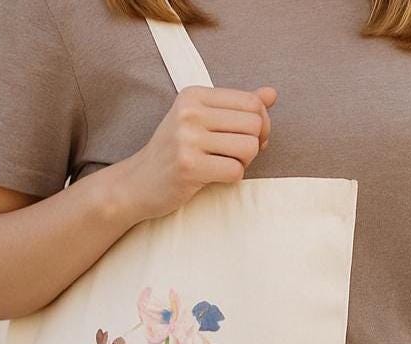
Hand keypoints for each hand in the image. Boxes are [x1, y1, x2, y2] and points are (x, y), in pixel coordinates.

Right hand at [115, 85, 276, 220]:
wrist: (139, 181)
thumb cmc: (176, 151)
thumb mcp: (202, 121)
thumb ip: (237, 107)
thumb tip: (272, 94)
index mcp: (194, 95)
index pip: (251, 102)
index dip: (262, 124)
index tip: (249, 138)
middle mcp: (190, 112)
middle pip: (254, 124)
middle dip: (254, 144)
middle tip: (237, 155)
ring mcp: (187, 138)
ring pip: (249, 147)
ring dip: (244, 162)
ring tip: (223, 164)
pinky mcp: (189, 166)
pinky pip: (236, 171)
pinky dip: (232, 177)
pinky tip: (214, 176)